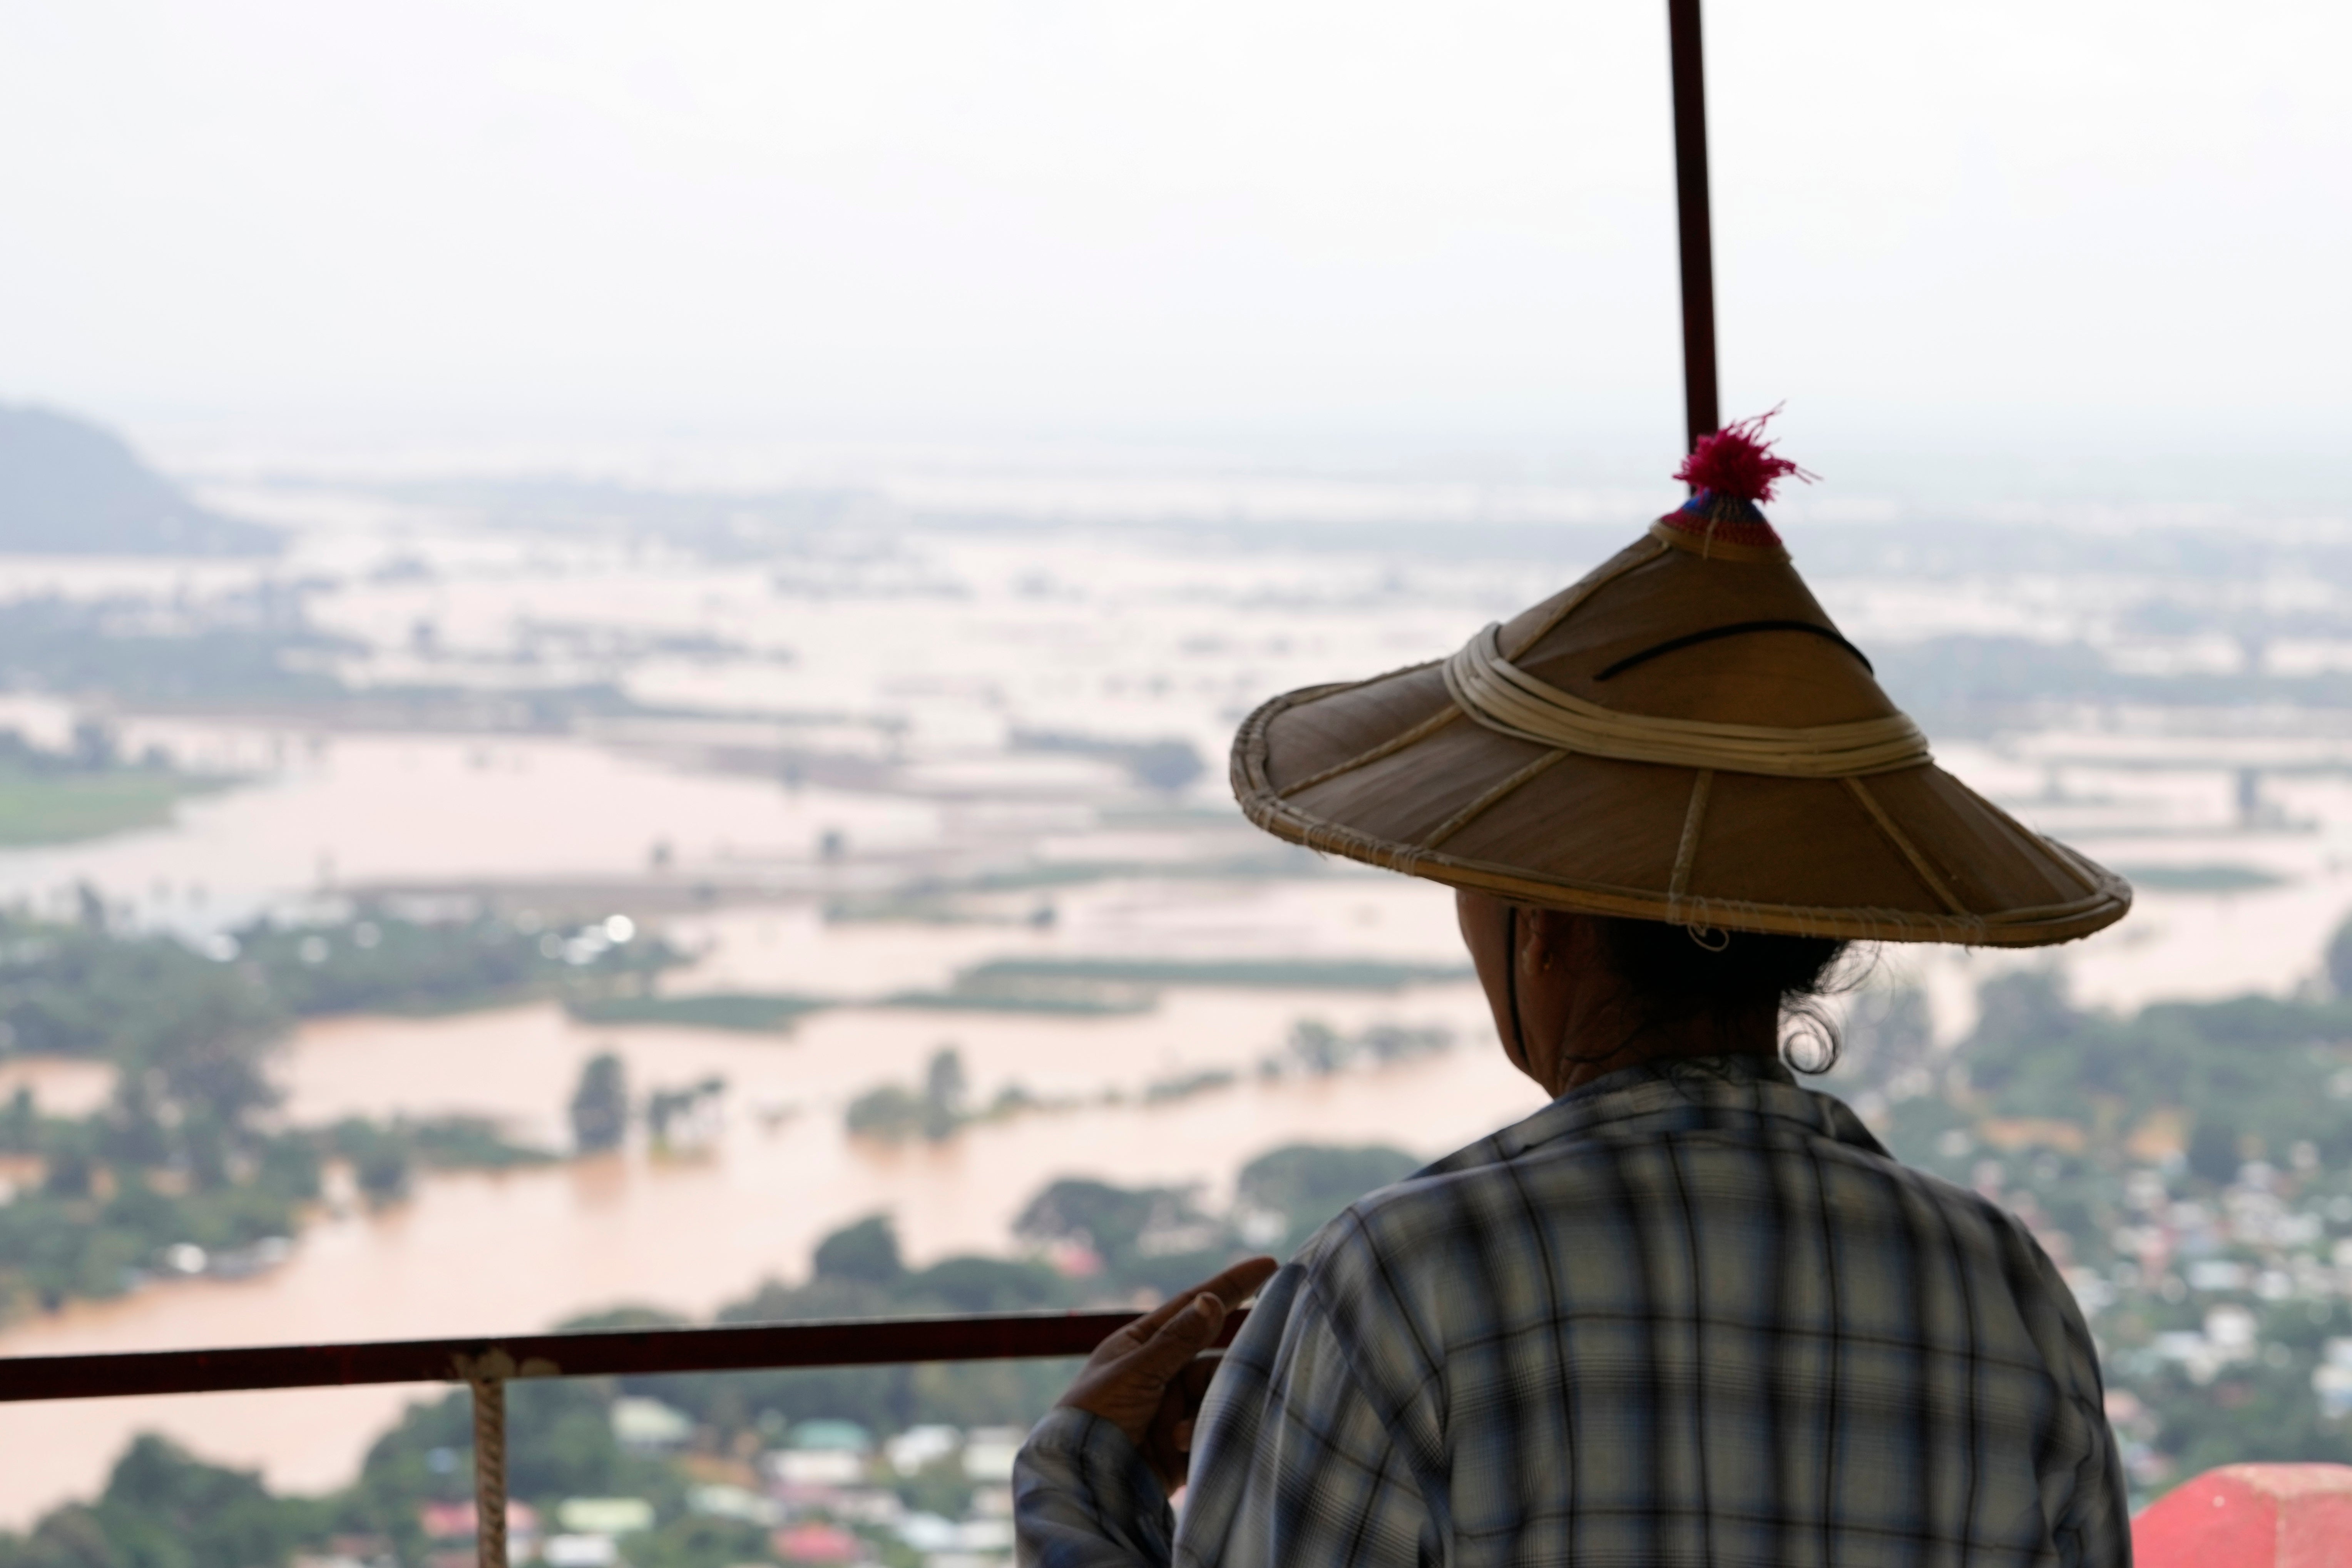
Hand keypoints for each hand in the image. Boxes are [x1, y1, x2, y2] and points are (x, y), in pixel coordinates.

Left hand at [1057, 1256, 1278, 1491]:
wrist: (1080, 1483)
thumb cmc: (1093, 1418)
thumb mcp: (1135, 1373)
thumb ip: (1177, 1341)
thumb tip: (1211, 1299)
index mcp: (1142, 1345)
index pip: (1194, 1307)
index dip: (1231, 1286)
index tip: (1270, 1265)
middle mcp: (1161, 1373)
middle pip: (1212, 1359)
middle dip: (1225, 1371)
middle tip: (1250, 1370)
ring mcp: (1173, 1409)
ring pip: (1216, 1396)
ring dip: (1205, 1412)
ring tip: (1177, 1434)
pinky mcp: (1183, 1447)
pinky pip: (1213, 1432)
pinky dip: (1206, 1437)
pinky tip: (1183, 1447)